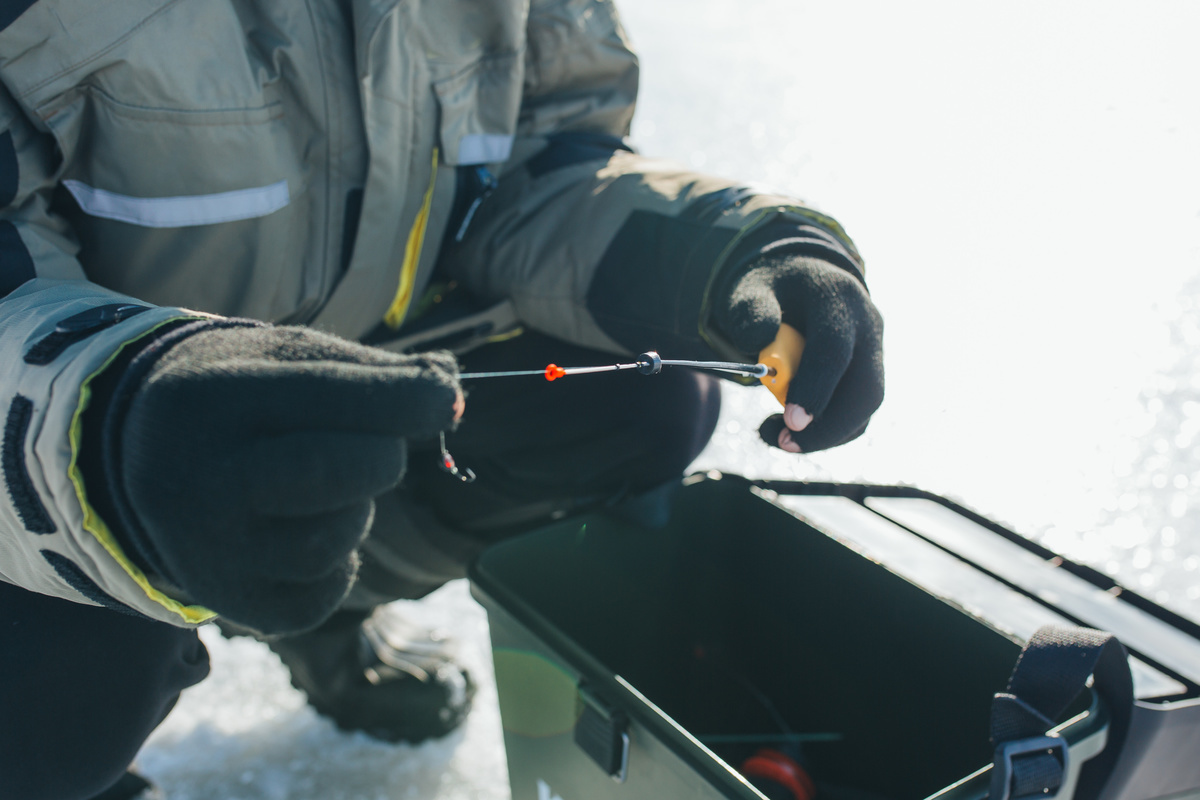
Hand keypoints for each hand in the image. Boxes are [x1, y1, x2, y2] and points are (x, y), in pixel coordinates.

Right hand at [96, 322, 461, 633]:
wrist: (140, 453)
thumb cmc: (241, 395)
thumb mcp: (288, 357)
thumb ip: (373, 371)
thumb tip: (452, 390)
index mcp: (218, 397)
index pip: (334, 397)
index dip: (411, 400)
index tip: (444, 397)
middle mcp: (203, 478)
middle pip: (341, 473)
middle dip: (385, 455)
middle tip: (378, 445)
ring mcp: (210, 550)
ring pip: (337, 541)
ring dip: (357, 511)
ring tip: (322, 488)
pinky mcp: (230, 601)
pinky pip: (325, 596)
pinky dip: (338, 564)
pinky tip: (305, 529)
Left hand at [713, 254, 883, 451]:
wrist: (803, 279)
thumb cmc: (773, 288)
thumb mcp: (751, 289)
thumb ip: (750, 311)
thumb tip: (757, 341)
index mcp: (837, 298)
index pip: (835, 349)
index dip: (816, 388)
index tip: (791, 422)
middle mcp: (867, 325)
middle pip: (866, 390)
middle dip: (828, 427)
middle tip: (784, 443)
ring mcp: (874, 351)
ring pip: (865, 408)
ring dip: (825, 434)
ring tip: (775, 434)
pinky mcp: (868, 373)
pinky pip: (857, 412)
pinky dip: (827, 430)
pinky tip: (790, 428)